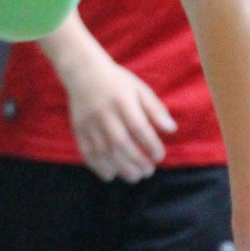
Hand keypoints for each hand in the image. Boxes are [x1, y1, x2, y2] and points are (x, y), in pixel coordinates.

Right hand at [62, 58, 176, 182]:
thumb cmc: (117, 82)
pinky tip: (111, 175)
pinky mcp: (78, 129)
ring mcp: (89, 122)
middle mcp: (104, 113)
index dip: (151, 145)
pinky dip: (98, 166)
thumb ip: (155, 109)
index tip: (159, 156)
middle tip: (149, 171)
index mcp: (122, 101)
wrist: (83, 73)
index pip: (138, 127)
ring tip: (135, 176)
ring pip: (104, 151)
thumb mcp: (140, 89)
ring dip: (120, 168)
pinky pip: (87, 152)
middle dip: (137, 161)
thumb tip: (171, 130)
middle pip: (120, 142)